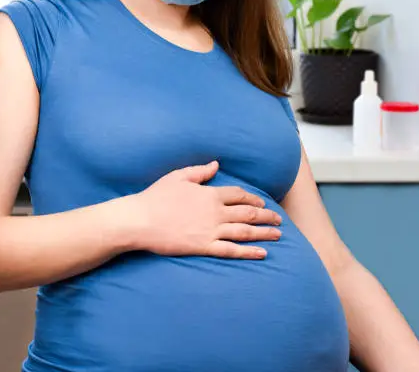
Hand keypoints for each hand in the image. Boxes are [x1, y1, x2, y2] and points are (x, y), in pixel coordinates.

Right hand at [128, 162, 281, 258]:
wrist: (140, 220)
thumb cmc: (155, 198)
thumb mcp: (177, 177)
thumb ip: (199, 171)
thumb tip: (216, 164)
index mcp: (209, 194)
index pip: (238, 195)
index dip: (253, 199)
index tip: (261, 203)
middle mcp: (215, 212)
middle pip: (248, 213)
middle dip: (266, 216)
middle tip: (278, 219)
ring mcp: (211, 231)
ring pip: (245, 231)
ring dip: (264, 233)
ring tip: (277, 234)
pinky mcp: (204, 247)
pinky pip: (232, 250)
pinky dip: (249, 252)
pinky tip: (262, 253)